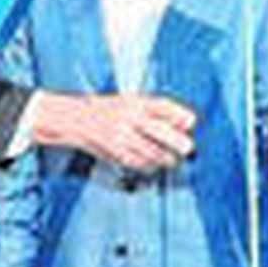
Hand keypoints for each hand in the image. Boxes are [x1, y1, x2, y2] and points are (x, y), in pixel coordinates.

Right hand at [33, 90, 195, 169]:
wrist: (76, 118)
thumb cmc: (110, 109)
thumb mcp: (132, 101)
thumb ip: (158, 110)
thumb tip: (188, 123)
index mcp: (135, 101)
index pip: (163, 106)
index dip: (179, 115)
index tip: (191, 122)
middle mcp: (128, 116)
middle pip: (159, 130)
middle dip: (176, 141)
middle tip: (188, 148)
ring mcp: (121, 134)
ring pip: (150, 150)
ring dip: (165, 158)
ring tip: (172, 160)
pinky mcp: (114, 150)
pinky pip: (137, 161)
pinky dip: (149, 165)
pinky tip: (154, 165)